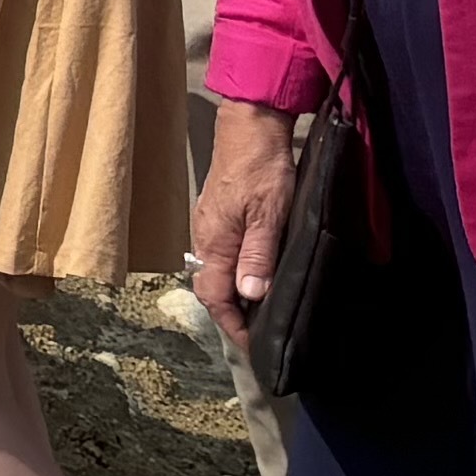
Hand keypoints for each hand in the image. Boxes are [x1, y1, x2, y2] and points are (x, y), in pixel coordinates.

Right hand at [189, 100, 303, 354]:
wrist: (250, 126)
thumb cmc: (262, 169)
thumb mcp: (269, 214)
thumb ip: (257, 256)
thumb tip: (249, 297)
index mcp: (215, 242)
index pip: (215, 297)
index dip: (234, 326)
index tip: (256, 348)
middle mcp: (206, 238)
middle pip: (212, 289)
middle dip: (233, 317)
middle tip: (262, 335)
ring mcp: (210, 226)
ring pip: (216, 273)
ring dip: (235, 296)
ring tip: (262, 312)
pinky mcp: (218, 216)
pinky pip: (222, 257)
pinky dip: (236, 275)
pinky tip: (256, 275)